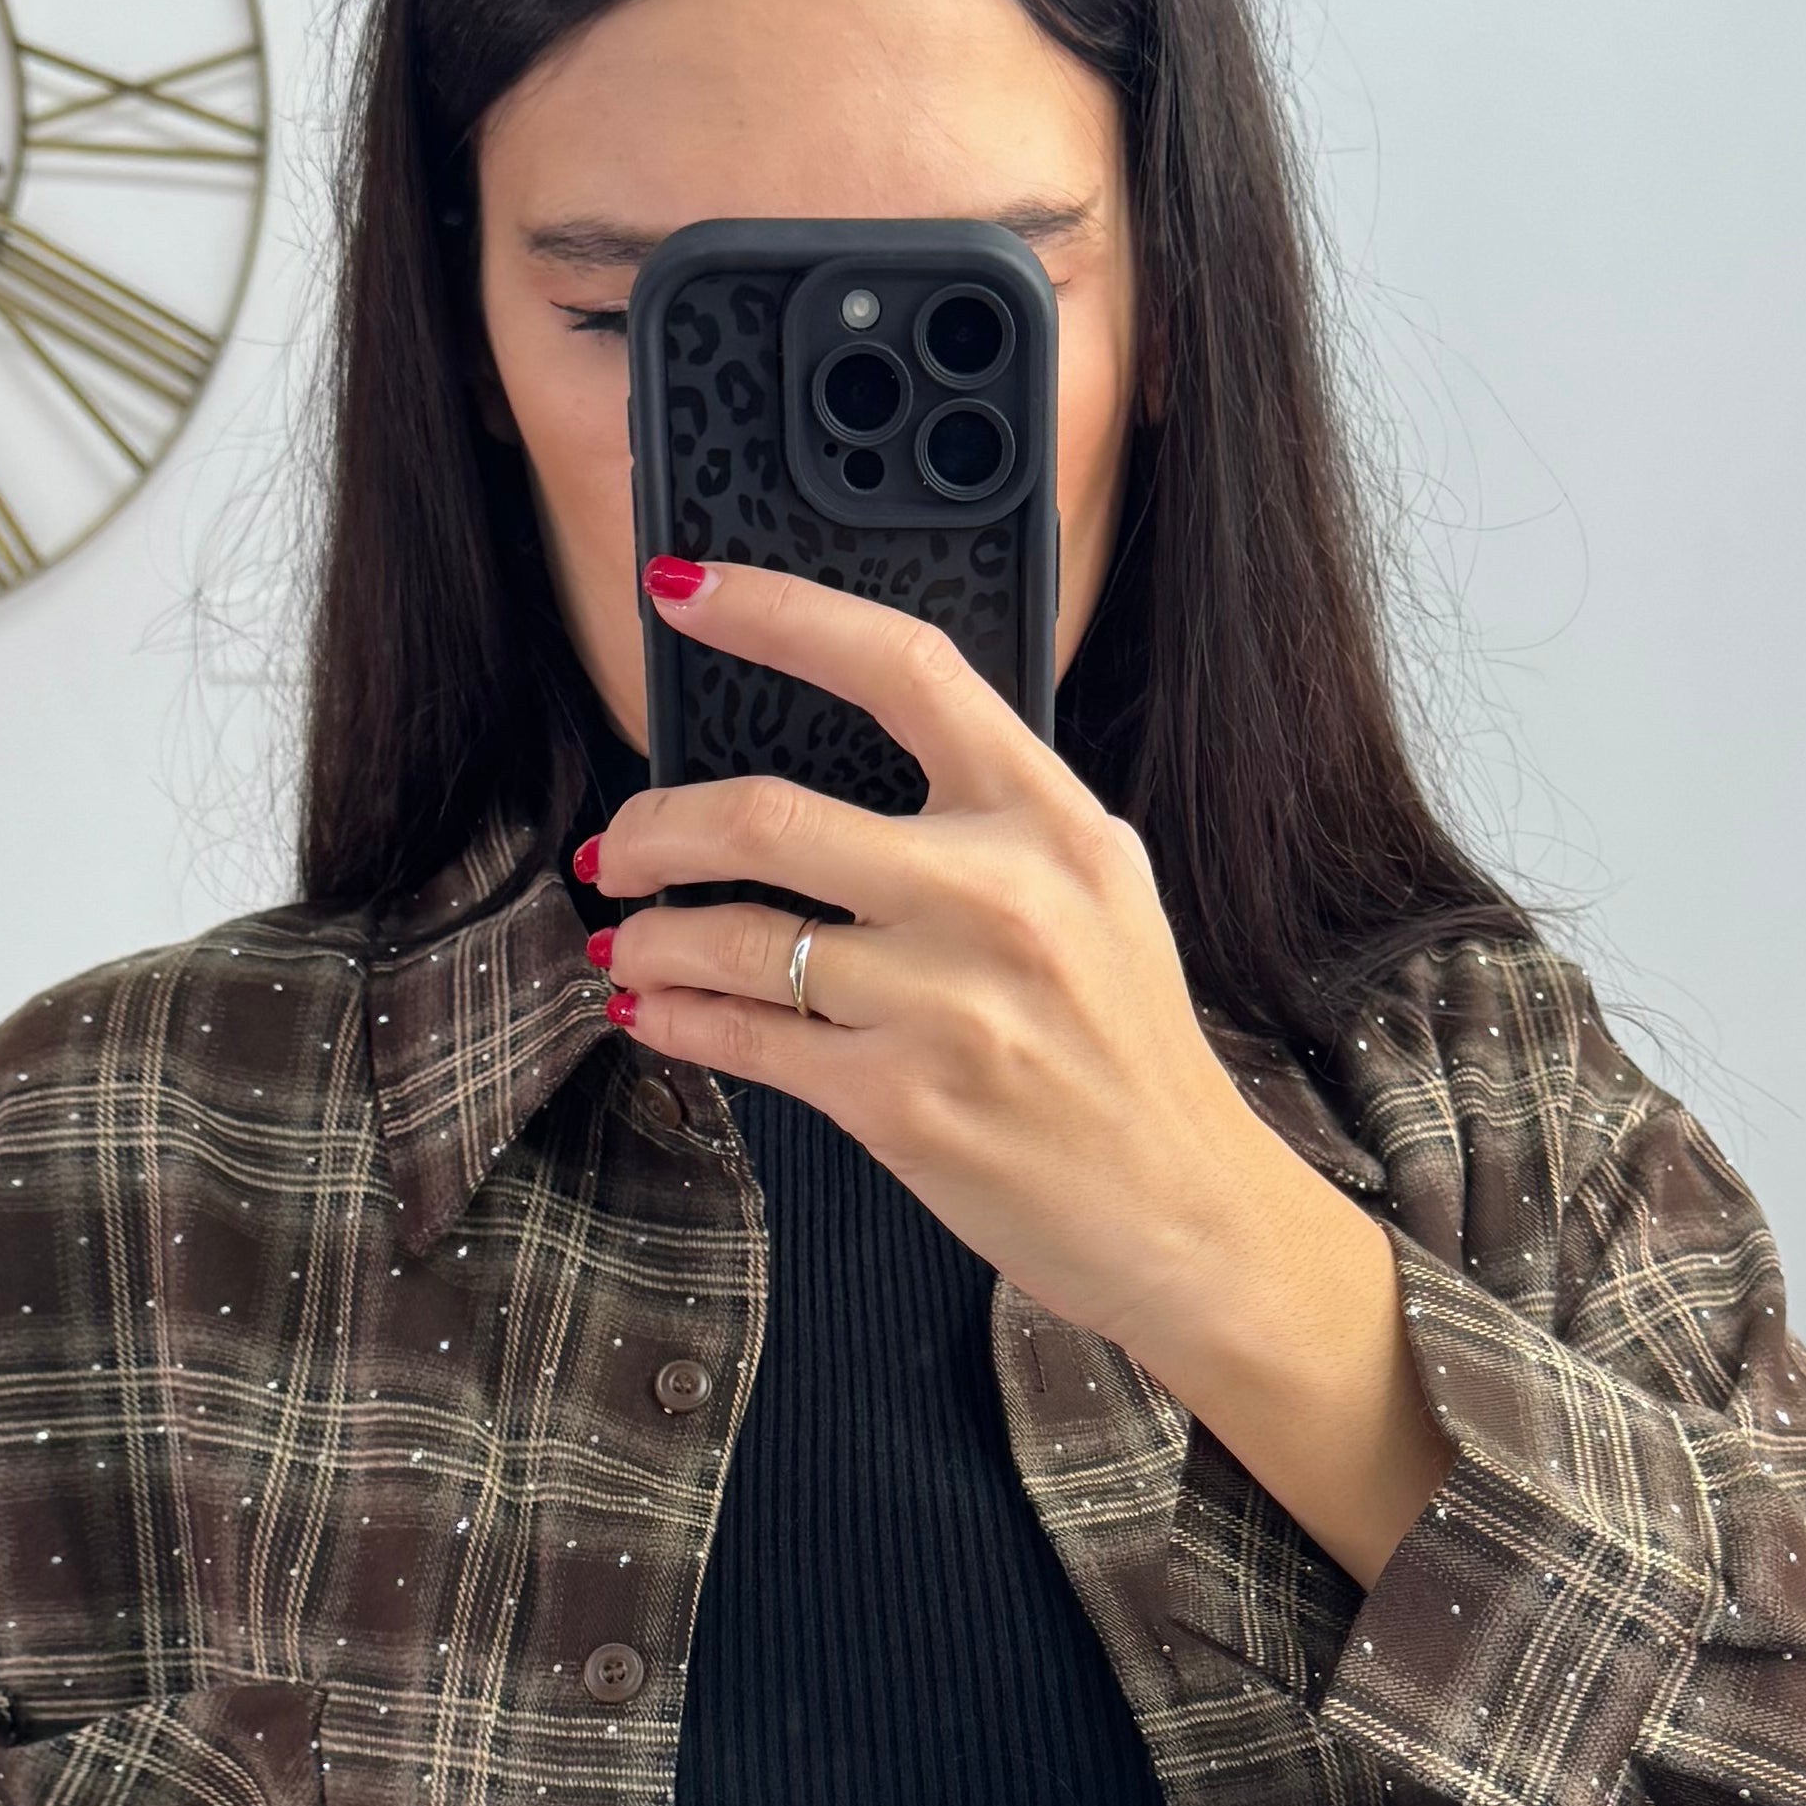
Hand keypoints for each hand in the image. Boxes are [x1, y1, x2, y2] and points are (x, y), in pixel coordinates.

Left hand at [584, 561, 1452, 1590]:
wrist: (1186, 1212)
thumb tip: (841, 771)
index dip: (777, 613)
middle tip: (618, 844)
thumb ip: (996, 824)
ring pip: (733, 936)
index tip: (683, 593)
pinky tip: (654, 1008)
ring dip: (648, 935)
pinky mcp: (900, 1102)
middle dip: (652, 825)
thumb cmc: (1128, 1055)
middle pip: (766, 813)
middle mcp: (998, 894)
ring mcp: (946, 1002)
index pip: (902, 667)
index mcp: (1049, 819)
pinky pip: (744, 1038)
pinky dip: (676, 1017)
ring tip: (626, 940)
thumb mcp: (1101, 896)